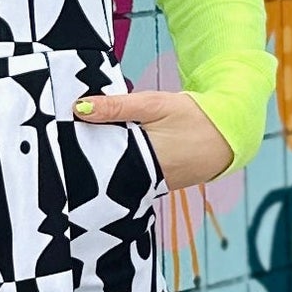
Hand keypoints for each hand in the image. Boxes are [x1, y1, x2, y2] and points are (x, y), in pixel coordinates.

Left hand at [73, 87, 229, 191]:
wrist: (228, 137)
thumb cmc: (193, 118)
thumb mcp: (154, 105)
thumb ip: (117, 107)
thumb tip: (78, 108)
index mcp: (140, 162)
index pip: (95, 156)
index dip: (79, 142)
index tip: (63, 127)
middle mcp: (141, 181)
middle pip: (102, 168)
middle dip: (87, 151)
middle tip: (69, 130)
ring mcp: (147, 186)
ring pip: (113, 172)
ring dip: (102, 156)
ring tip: (85, 137)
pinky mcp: (153, 185)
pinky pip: (127, 175)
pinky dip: (118, 162)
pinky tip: (111, 147)